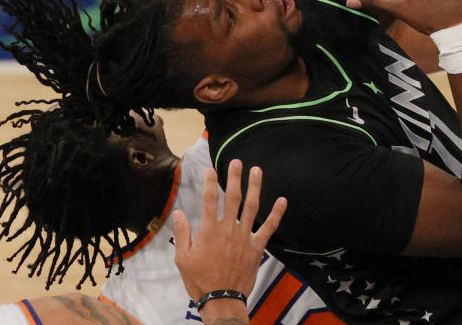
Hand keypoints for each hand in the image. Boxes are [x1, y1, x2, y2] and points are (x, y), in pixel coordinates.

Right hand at [173, 160, 286, 315]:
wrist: (222, 299)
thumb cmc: (199, 280)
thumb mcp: (183, 258)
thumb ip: (183, 233)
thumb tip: (178, 212)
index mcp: (210, 231)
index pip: (210, 200)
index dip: (211, 183)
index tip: (211, 170)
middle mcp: (229, 229)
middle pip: (233, 198)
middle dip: (235, 177)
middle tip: (237, 161)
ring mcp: (245, 237)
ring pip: (252, 207)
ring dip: (255, 187)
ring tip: (257, 170)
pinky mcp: (257, 247)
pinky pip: (269, 228)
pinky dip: (277, 214)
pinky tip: (283, 200)